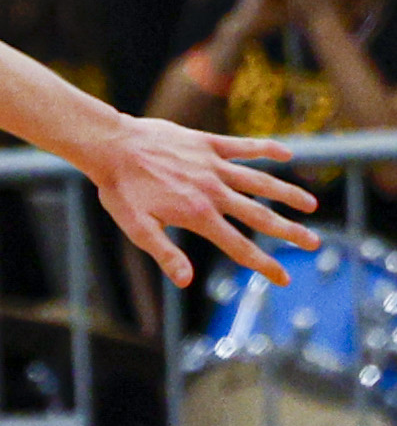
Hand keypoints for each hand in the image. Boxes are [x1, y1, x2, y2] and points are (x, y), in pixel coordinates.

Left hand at [87, 116, 318, 287]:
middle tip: (313, 244)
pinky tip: (286, 153)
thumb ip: (165, 254)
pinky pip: (244, 146)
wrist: (111, 146)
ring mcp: (213, 165)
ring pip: (260, 180)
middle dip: (289, 232)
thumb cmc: (120, 190)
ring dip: (287, 193)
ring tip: (310, 204)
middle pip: (260, 215)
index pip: (238, 246)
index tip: (283, 279)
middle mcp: (212, 190)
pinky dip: (266, 149)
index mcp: (197, 215)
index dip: (263, 264)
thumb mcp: (137, 228)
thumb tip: (186, 281)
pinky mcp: (208, 143)